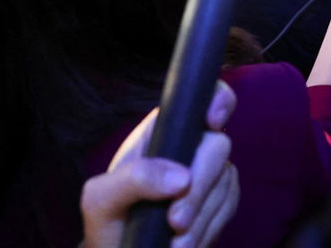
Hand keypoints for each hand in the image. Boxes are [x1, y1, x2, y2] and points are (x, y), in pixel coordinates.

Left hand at [81, 81, 239, 247]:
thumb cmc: (108, 221)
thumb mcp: (101, 199)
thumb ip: (133, 179)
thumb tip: (180, 178)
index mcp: (163, 131)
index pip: (201, 96)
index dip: (217, 99)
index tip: (212, 122)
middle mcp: (191, 145)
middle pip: (218, 146)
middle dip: (199, 189)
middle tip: (176, 222)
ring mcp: (210, 172)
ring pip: (226, 182)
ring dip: (201, 219)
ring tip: (173, 242)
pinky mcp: (221, 200)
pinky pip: (229, 207)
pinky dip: (209, 229)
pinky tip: (186, 243)